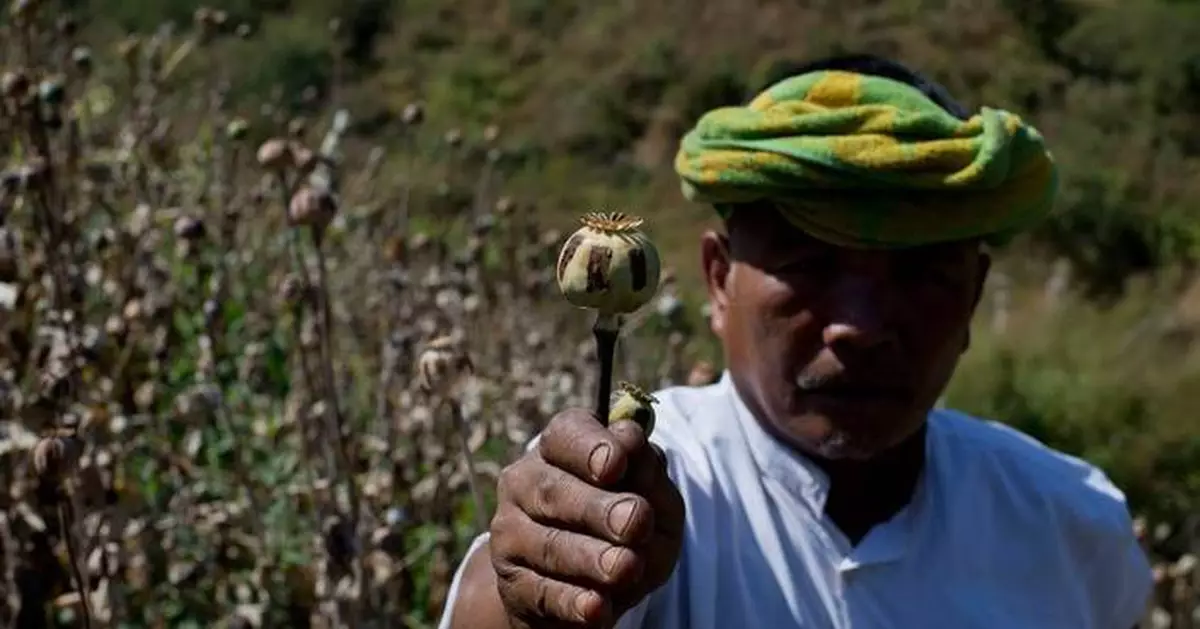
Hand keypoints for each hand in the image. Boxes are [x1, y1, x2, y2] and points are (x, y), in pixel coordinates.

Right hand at [489, 408, 685, 627]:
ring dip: (589, 557)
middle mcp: (525, 483)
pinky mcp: (513, 584)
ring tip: (626, 568)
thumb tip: (629, 438)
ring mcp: (511, 534)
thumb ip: (647, 471)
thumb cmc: (626, 527)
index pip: (567, 435)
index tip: (617, 463)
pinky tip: (597, 607)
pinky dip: (572, 601)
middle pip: (554, 491)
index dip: (591, 447)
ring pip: (548, 544)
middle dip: (598, 508)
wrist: (589, 586)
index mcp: (559, 448)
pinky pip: (542, 592)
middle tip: (635, 522)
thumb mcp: (654, 499)